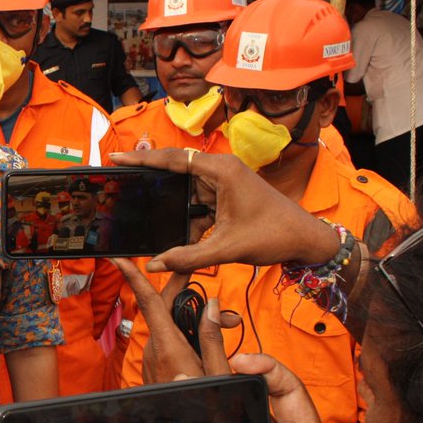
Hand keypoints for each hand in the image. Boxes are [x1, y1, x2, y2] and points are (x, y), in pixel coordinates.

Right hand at [109, 148, 338, 272]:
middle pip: (175, 170)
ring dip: (168, 203)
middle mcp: (221, 170)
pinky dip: (183, 214)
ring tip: (140, 208)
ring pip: (184, 189)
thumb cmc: (274, 235)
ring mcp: (224, 182)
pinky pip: (196, 201)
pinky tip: (168, 226)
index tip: (116, 157)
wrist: (306, 239)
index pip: (173, 159)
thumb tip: (155, 265)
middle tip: (119, 182)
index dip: (142, 159)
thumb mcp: (228, 248)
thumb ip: (188, 257)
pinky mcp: (226, 195)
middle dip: (149, 178)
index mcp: (222, 170)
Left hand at [114, 258, 238, 383]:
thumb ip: (213, 337)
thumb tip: (211, 305)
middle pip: (163, 308)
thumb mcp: (217, 372)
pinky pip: (168, 341)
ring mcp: (151, 358)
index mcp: (169, 347)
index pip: (149, 302)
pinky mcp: (154, 366)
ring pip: (169, 325)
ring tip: (227, 323)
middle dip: (183, 290)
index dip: (133, 278)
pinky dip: (187, 334)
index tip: (120, 259)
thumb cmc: (201, 406)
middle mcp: (154, 350)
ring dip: (193, 318)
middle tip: (198, 276)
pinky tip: (207, 341)